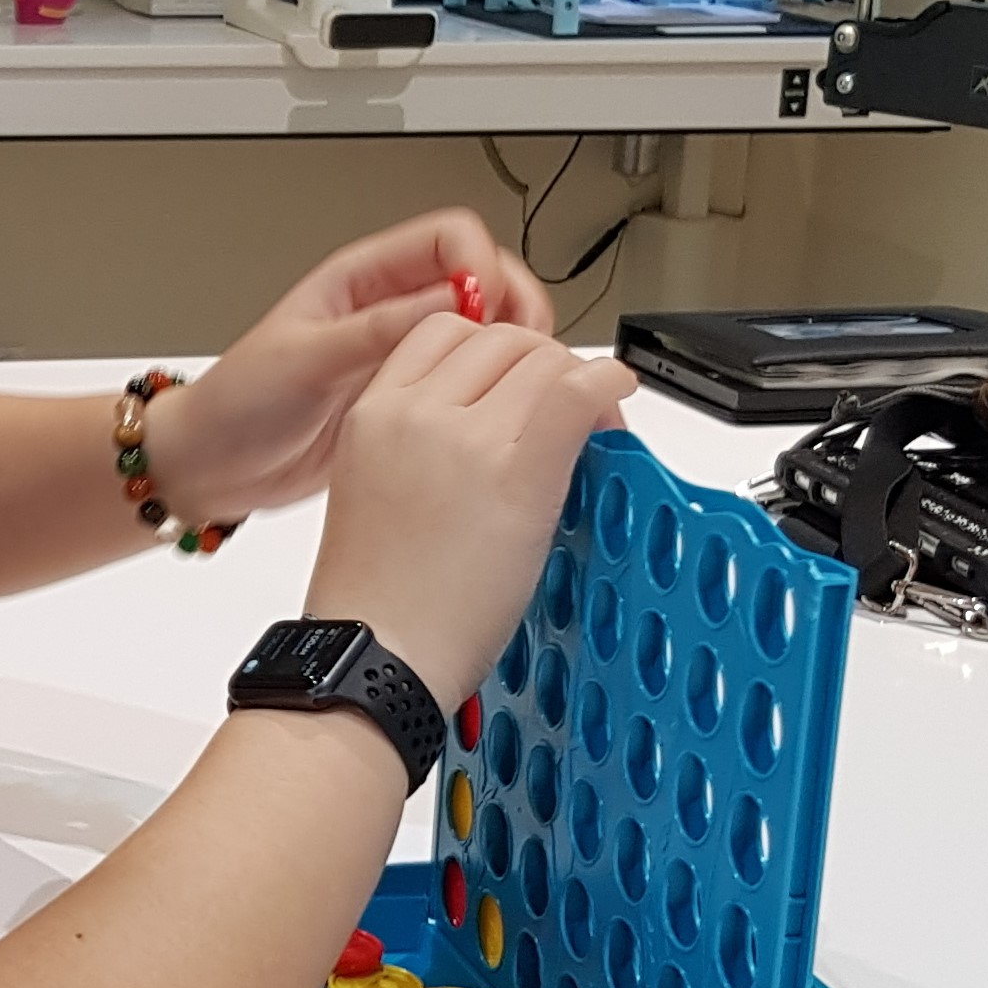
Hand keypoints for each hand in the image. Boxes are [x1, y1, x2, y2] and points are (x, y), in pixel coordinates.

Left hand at [141, 209, 554, 523]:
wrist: (214, 466)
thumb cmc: (238, 404)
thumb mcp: (306, 359)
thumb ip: (377, 330)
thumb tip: (453, 302)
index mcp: (361, 280)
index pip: (447, 239)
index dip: (479, 264)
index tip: (487, 308)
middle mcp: (388, 310)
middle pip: (483, 278)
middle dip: (513, 302)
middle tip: (527, 345)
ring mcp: (403, 355)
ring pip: (485, 331)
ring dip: (512, 346)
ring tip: (521, 378)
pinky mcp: (410, 399)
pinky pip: (468, 381)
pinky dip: (495, 388)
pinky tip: (500, 411)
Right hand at [305, 316, 636, 709]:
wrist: (377, 654)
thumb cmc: (377, 599)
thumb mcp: (376, 490)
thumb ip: (424, 443)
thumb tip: (494, 425)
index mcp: (372, 413)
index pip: (446, 333)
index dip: (494, 352)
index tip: (517, 382)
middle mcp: (415, 411)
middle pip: (501, 340)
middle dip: (542, 365)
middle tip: (564, 407)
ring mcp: (465, 437)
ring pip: (543, 360)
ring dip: (576, 382)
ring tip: (591, 424)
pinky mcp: (516, 471)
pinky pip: (575, 393)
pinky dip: (607, 386)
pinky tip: (615, 399)